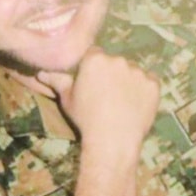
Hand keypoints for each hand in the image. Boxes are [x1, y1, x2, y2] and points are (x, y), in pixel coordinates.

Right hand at [38, 46, 158, 150]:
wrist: (112, 140)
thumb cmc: (86, 119)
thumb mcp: (68, 100)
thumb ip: (58, 82)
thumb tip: (41, 73)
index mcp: (95, 59)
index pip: (95, 55)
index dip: (94, 68)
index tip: (94, 82)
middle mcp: (117, 60)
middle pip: (115, 62)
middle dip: (112, 74)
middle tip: (108, 95)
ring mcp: (138, 71)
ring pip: (133, 71)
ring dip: (129, 81)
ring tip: (122, 103)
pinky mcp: (153, 84)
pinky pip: (149, 82)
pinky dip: (144, 91)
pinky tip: (135, 105)